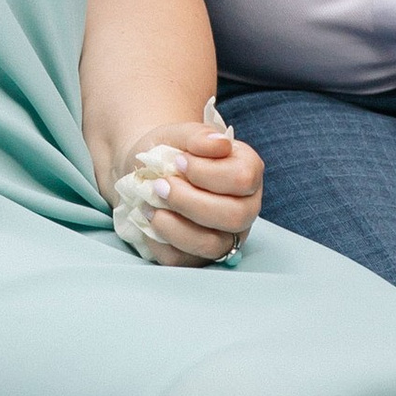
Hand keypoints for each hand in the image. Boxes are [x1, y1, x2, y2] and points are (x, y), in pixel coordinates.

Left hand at [112, 117, 262, 264]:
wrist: (147, 174)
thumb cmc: (170, 152)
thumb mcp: (179, 134)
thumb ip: (198, 136)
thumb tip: (219, 143)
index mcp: (248, 171)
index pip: (242, 178)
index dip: (206, 172)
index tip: (177, 161)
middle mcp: (245, 207)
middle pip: (234, 216)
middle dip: (189, 201)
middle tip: (159, 186)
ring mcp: (226, 235)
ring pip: (212, 245)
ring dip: (174, 226)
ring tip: (149, 207)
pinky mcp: (201, 257)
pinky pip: (184, 260)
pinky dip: (160, 242)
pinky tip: (149, 222)